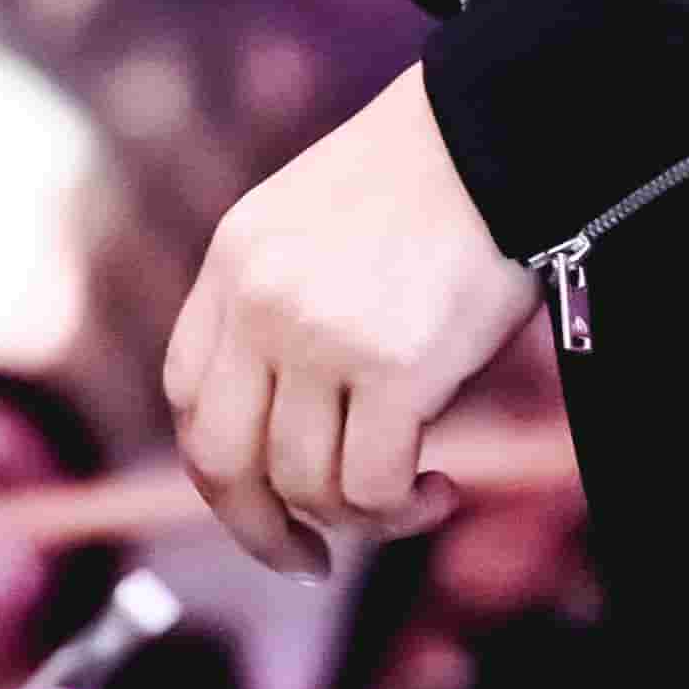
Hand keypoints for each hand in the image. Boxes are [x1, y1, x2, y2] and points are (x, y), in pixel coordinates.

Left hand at [163, 67, 539, 576]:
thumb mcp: (314, 219)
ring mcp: (322, 337)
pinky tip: (438, 487)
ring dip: (357, 519)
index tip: (260, 498)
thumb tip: (291, 420)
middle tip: (306, 559)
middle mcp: (262, 301)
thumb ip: (282, 300)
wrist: (501, 128)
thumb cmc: (430, 175)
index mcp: (235, 260)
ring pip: (304, 485)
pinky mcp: (395, 370)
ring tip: (412, 496)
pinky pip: (371, 488)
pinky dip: (401, 510)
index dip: (217, 465)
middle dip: (258, 530)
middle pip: (221, 460)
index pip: (186, 393)